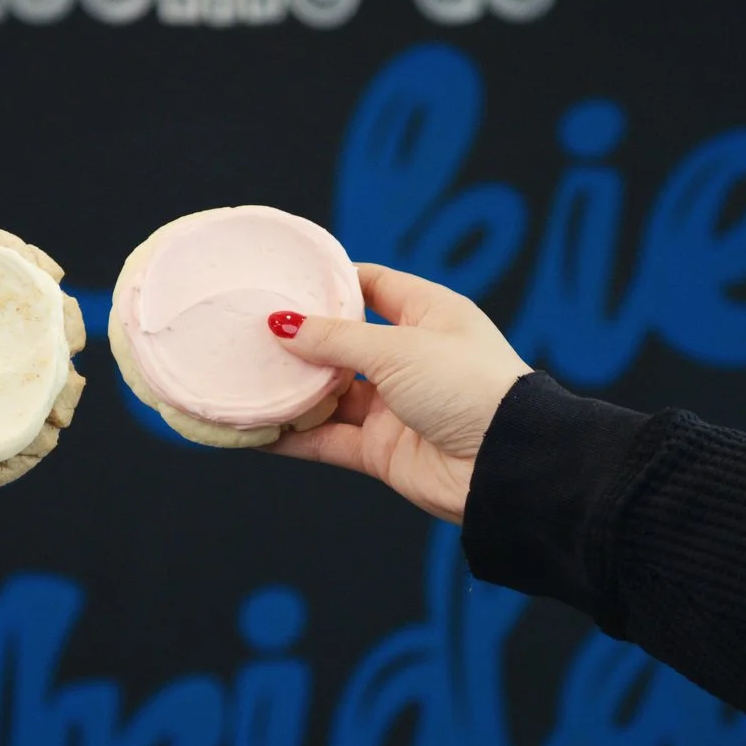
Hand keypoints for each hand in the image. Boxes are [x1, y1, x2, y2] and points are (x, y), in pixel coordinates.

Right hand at [265, 264, 531, 523]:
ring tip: (242, 380)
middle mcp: (410, 357)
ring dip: (291, 391)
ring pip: (330, 395)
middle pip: (342, 343)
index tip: (284, 280)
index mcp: (428, 315)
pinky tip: (256, 431)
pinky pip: (328, 439)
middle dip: (299, 342)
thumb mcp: (397, 348)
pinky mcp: (382, 450)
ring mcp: (395, 406)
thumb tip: (283, 325)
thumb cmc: (467, 386)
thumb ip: (335, 339)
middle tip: (248, 332)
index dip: (331, 283)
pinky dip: (294, 436)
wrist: (504, 465)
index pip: (373, 286)